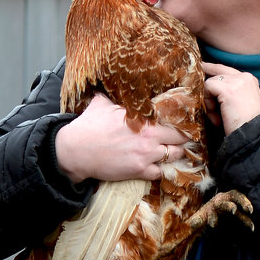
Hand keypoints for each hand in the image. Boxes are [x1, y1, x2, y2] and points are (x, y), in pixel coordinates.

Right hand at [54, 94, 186, 184]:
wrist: (76, 150)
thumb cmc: (88, 126)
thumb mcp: (102, 104)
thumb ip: (114, 97)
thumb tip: (112, 87)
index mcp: (144, 119)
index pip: (173, 119)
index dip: (180, 122)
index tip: (182, 123)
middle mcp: (149, 137)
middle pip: (180, 138)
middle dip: (183, 138)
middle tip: (183, 138)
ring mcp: (146, 155)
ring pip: (174, 156)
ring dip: (175, 154)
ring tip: (173, 152)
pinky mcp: (138, 171)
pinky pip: (160, 173)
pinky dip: (160, 170)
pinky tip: (156, 166)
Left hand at [202, 62, 259, 134]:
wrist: (252, 135)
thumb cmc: (245, 125)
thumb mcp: (241, 103)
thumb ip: (230, 91)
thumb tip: (210, 86)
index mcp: (249, 80)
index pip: (226, 70)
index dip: (212, 68)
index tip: (202, 67)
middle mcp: (244, 77)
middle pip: (216, 74)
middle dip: (209, 91)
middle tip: (210, 106)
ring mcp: (236, 82)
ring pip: (210, 82)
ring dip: (209, 101)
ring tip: (218, 117)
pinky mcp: (227, 89)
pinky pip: (207, 88)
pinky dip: (207, 103)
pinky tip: (216, 116)